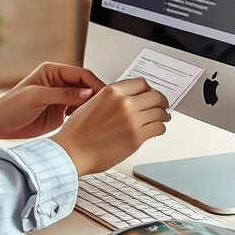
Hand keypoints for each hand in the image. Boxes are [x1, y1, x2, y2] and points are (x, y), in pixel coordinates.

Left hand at [0, 63, 104, 147]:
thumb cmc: (11, 106)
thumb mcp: (37, 97)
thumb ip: (62, 94)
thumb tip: (87, 92)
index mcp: (53, 72)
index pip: (81, 74)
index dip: (94, 83)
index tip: (104, 94)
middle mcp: (58, 83)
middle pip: (86, 86)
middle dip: (97, 95)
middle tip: (108, 106)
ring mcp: (61, 98)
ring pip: (85, 99)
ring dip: (93, 106)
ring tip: (102, 115)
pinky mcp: (61, 112)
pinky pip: (79, 111)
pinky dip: (86, 115)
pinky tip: (91, 121)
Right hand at [51, 77, 169, 175]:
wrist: (72, 152)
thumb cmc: (78, 132)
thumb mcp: (92, 103)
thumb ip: (112, 98)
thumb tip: (130, 99)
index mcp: (111, 91)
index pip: (141, 83)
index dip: (149, 89)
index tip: (151, 94)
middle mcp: (123, 103)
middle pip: (154, 96)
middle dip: (160, 101)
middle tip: (162, 105)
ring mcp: (131, 120)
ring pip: (159, 112)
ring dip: (162, 115)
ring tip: (162, 118)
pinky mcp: (136, 137)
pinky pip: (158, 128)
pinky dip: (160, 128)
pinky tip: (156, 129)